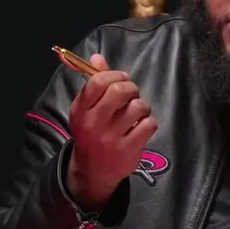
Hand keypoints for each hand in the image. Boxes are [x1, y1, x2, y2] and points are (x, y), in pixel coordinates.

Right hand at [65, 54, 157, 210]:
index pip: (98, 82)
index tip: (122, 78)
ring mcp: (111, 138)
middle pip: (119, 90)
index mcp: (80, 110)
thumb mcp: (86, 110)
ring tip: (137, 113)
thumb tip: (97, 57)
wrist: (93, 171)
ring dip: (142, 106)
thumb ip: (93, 83)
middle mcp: (93, 123)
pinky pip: (148, 124)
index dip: (115, 74)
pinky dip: (149, 123)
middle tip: (132, 94)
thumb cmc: (92, 133)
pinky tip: (140, 128)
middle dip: (131, 87)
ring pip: (138, 106)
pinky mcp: (128, 150)